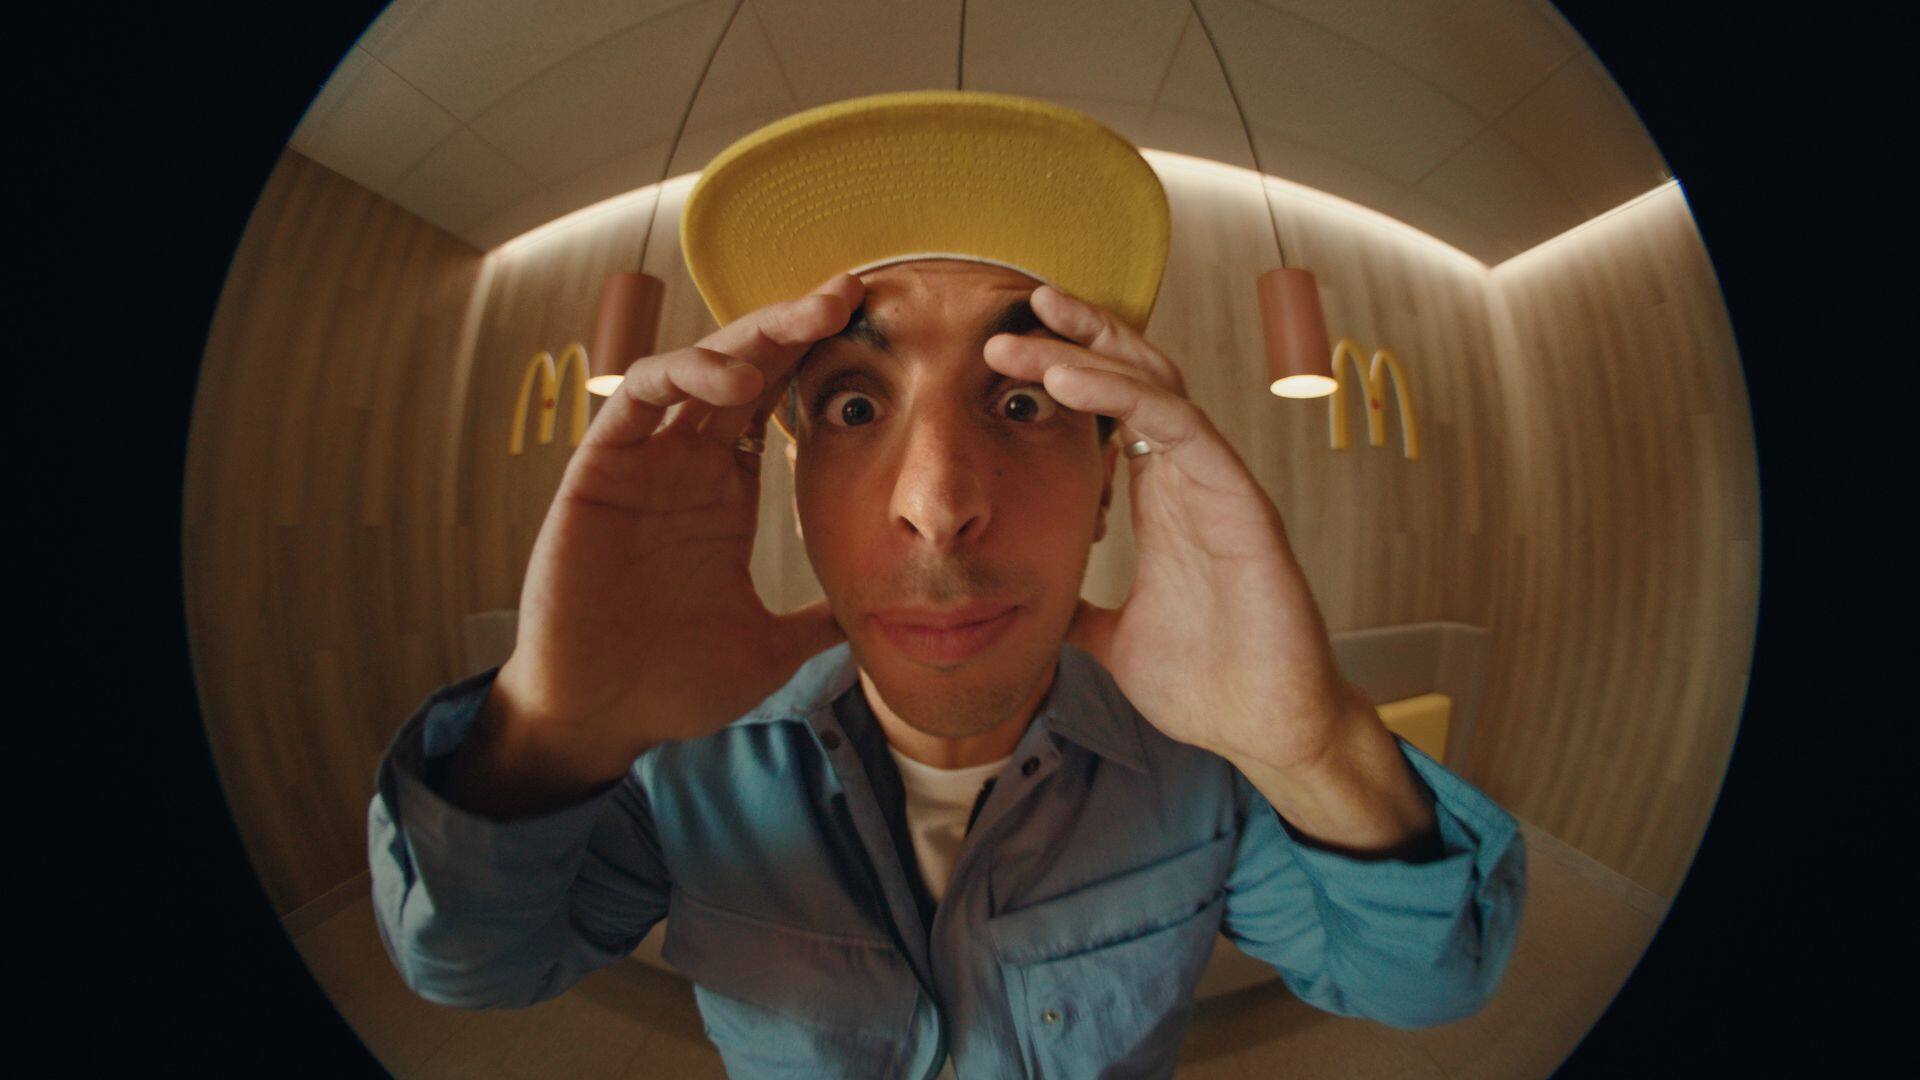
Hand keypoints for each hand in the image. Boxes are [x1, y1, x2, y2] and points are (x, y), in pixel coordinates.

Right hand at [484, 272, 864, 787]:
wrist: (601, 718)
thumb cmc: (672, 683)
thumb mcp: (768, 649)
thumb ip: (815, 625)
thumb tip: (875, 619)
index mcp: (725, 491)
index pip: (774, 401)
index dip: (815, 359)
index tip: (872, 329)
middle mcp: (685, 464)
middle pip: (744, 367)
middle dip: (794, 324)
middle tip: (848, 291)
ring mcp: (641, 463)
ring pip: (694, 367)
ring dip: (747, 337)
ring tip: (802, 325)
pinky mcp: (599, 470)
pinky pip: (637, 398)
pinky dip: (683, 375)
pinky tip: (732, 380)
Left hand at [983, 284, 1370, 774]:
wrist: (1267, 727)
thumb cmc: (1209, 682)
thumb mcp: (1113, 640)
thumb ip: (1079, 611)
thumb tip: (1034, 607)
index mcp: (1164, 496)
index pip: (1116, 408)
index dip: (1071, 368)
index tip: (1010, 349)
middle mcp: (1191, 477)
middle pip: (1139, 376)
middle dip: (1081, 334)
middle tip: (1018, 308)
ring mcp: (1218, 483)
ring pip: (1156, 388)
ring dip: (1092, 355)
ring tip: (1033, 336)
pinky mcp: (1240, 502)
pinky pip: (1181, 427)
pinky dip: (1127, 396)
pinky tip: (1073, 380)